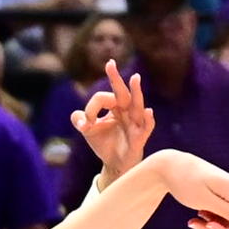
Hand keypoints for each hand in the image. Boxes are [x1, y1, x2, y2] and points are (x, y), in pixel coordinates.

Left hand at [74, 64, 155, 184]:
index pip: (102, 98)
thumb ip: (80, 121)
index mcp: (115, 106)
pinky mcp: (140, 137)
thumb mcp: (88, 131)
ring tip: (135, 78)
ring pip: (136, 105)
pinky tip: (148, 111)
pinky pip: (146, 127)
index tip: (84, 124)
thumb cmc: (105, 144)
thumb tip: (80, 119)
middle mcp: (126, 111)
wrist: (115, 164)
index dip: (91, 109)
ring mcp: (134, 123)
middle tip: (110, 63)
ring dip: (136, 92)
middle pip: (122, 93)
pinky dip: (148, 119)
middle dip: (115, 79)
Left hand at [149, 151, 228, 228]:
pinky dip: (209, 221)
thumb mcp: (204, 200)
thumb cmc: (186, 182)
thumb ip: (227, 211)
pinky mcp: (221, 196)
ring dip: (213, 227)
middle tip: (205, 228)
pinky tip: (194, 219)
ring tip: (193, 222)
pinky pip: (221, 215)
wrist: (171, 166)